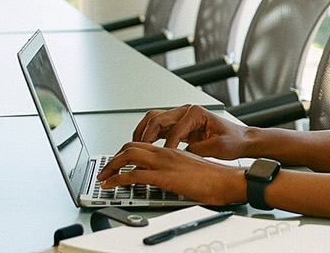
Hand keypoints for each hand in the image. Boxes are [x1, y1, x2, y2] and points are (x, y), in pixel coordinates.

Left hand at [95, 142, 246, 204]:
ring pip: (128, 157)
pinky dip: (118, 180)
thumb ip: (175, 167)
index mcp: (171, 150)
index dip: (125, 153)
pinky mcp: (163, 176)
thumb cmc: (215, 177)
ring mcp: (163, 163)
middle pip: (130, 147)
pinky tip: (112, 185)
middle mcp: (165, 152)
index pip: (141, 144)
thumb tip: (166, 175)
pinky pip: (133, 175)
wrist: (226, 180)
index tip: (117, 162)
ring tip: (103, 178)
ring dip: (110, 167)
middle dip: (113, 158)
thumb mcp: (190, 167)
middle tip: (105, 169)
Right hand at [132, 104, 255, 159]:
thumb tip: (181, 155)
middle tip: (139, 152)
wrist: (242, 139)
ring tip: (135, 148)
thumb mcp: (218, 148)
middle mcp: (186, 111)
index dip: (167, 146)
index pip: (174, 130)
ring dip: (143, 133)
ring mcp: (181, 117)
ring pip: (153, 120)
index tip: (164, 159)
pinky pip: (158, 127)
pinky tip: (144, 148)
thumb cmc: (234, 140)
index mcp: (196, 113)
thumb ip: (199, 150)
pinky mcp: (179, 125)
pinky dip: (149, 135)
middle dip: (146, 136)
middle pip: (157, 119)